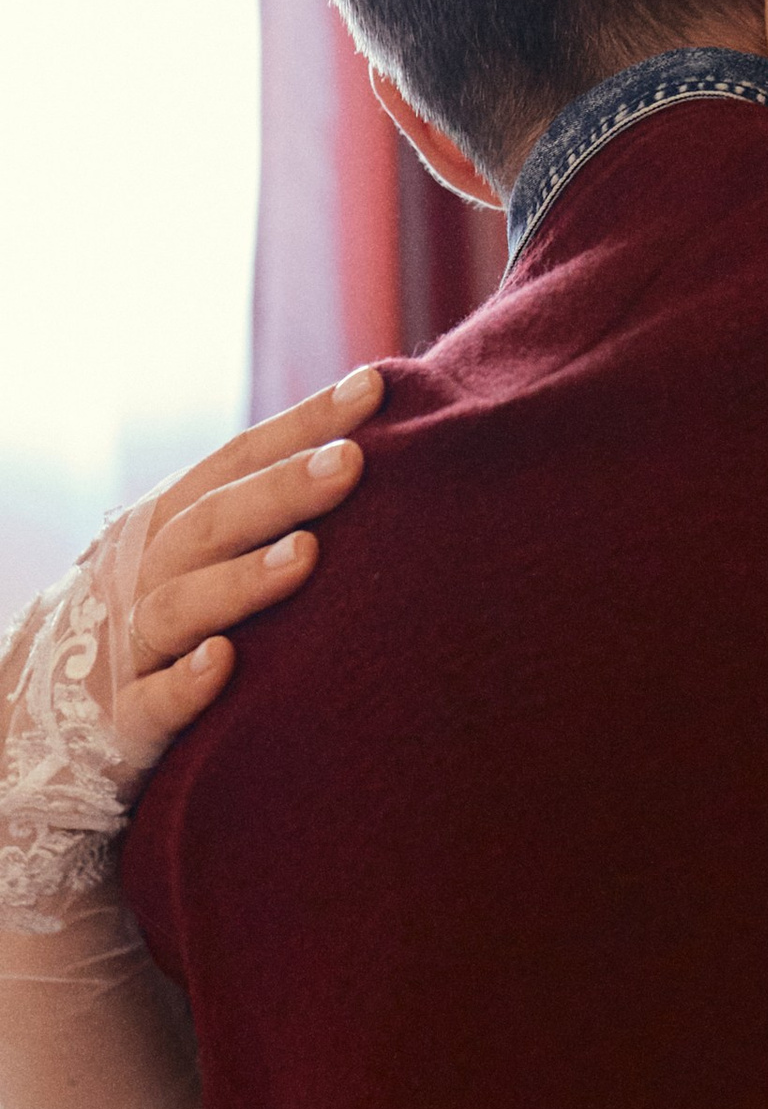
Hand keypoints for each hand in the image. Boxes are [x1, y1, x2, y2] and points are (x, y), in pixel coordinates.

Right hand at [114, 368, 385, 764]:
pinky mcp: (124, 720)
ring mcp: (131, 645)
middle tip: (350, 461)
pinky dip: (185, 684)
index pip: (238, 460)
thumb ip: (260, 506)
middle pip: (211, 522)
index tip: (372, 388)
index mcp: (172, 522)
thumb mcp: (194, 551)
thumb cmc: (160, 614)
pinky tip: (223, 662)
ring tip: (305, 553)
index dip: (301, 424)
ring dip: (242, 580)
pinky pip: (151, 702)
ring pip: (182, 605)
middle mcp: (147, 573)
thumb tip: (365, 446)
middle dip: (280, 490)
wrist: (54, 711)